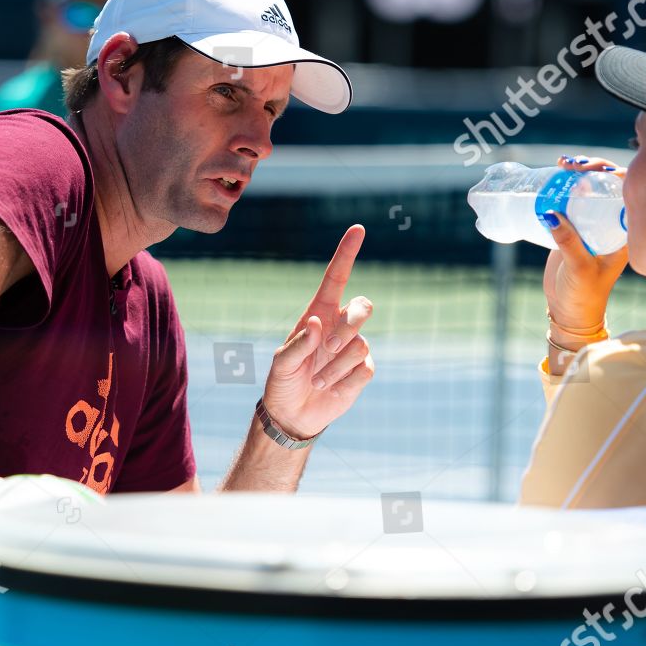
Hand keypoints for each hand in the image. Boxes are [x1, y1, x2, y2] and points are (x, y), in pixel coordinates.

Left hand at [262, 225, 374, 439]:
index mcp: (318, 314)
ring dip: (335, 366)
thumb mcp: (281, 364)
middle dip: (350, 325)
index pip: (336, 278)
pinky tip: (330, 387)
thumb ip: (299, 344)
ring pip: (360, 343)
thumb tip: (317, 323)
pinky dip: (345, 380)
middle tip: (328, 348)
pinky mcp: (361, 370)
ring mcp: (352, 348)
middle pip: (363, 307)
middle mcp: (338, 326)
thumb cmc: (282, 382)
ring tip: (317, 379)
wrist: (293, 414)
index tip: (358, 230)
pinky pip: (365, 368)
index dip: (347, 254)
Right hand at [542, 155, 629, 332]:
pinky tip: (553, 178)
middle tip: (570, 164)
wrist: (569, 312)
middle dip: (592, 168)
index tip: (591, 169)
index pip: (627, 192)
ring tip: (560, 165)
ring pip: (589, 191)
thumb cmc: (585, 295)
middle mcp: (611, 225)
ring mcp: (592, 225)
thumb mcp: (580, 268)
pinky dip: (563, 188)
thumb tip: (551, 213)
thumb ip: (568, 242)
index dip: (613, 174)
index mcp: (623, 232)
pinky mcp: (573, 230)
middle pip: (607, 186)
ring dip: (577, 175)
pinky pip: (571, 202)